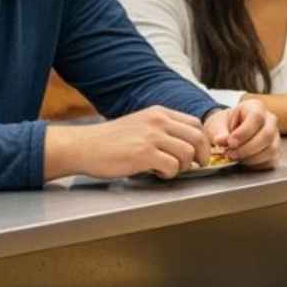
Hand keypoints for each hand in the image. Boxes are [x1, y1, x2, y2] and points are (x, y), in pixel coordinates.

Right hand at [63, 106, 208, 179]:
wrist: (84, 146)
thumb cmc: (110, 141)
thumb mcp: (141, 125)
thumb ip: (163, 130)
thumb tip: (188, 146)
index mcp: (159, 113)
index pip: (195, 124)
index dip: (202, 141)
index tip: (200, 153)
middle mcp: (158, 121)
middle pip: (197, 138)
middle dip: (201, 155)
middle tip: (195, 166)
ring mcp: (151, 136)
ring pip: (187, 153)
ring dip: (182, 166)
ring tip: (168, 169)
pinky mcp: (143, 153)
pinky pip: (172, 166)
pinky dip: (169, 173)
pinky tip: (157, 172)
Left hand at [206, 100, 279, 168]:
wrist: (228, 132)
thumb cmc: (224, 125)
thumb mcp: (216, 124)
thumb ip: (219, 132)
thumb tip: (221, 140)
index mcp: (256, 107)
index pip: (257, 117)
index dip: (244, 132)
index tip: (230, 142)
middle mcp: (269, 120)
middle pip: (267, 135)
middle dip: (247, 148)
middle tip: (229, 154)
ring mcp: (275, 136)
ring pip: (271, 149)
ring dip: (250, 158)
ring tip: (234, 157)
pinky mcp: (275, 151)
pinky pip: (270, 160)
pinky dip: (255, 164)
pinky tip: (242, 161)